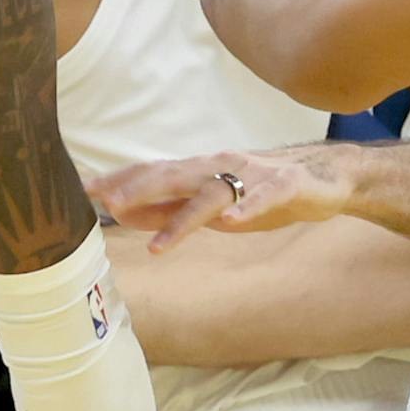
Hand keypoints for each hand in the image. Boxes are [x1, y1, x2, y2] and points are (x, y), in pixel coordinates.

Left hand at [87, 144, 353, 253]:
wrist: (326, 177)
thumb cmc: (263, 190)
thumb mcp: (211, 205)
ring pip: (213, 193)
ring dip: (183, 217)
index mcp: (201, 171)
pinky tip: (232, 221)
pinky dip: (247, 208)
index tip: (83, 188)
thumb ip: (170, 207)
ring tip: (158, 242)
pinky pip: (263, 198)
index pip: (152, 173)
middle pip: (174, 176)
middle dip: (138, 189)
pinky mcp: (284, 186)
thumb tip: (122, 213)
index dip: (120, 180)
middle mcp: (221, 167)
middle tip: (104, 201)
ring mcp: (253, 176)